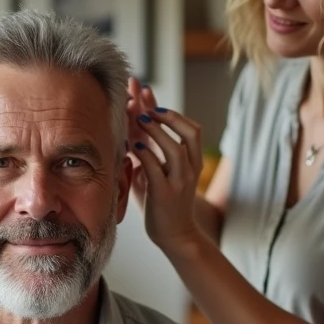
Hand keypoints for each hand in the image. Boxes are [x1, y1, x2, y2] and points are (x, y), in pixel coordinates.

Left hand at [124, 77, 204, 253]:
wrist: (174, 235)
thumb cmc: (162, 201)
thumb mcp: (156, 169)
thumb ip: (148, 146)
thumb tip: (133, 119)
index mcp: (190, 160)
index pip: (184, 125)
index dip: (162, 105)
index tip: (141, 88)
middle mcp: (191, 168)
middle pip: (191, 132)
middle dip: (169, 115)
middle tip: (144, 106)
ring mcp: (180, 181)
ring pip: (176, 148)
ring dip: (157, 131)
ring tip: (138, 120)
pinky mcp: (166, 195)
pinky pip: (157, 170)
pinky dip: (145, 154)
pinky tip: (132, 145)